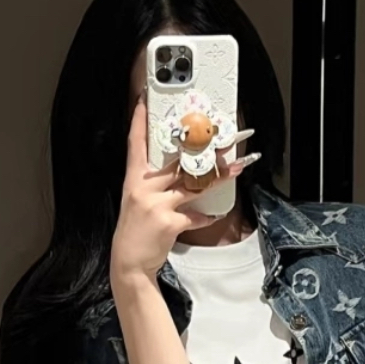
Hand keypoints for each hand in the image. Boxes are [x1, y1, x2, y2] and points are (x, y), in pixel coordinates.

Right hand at [110, 95, 219, 283]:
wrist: (129, 262)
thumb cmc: (135, 231)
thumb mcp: (137, 201)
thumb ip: (156, 185)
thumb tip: (182, 173)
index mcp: (133, 179)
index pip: (135, 143)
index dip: (140, 121)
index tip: (145, 100)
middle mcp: (143, 187)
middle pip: (177, 161)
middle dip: (201, 151)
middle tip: (219, 139)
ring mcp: (156, 204)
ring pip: (193, 184)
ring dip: (218, 178)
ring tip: (235, 169)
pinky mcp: (169, 221)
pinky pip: (196, 214)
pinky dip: (206, 216)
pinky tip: (213, 215)